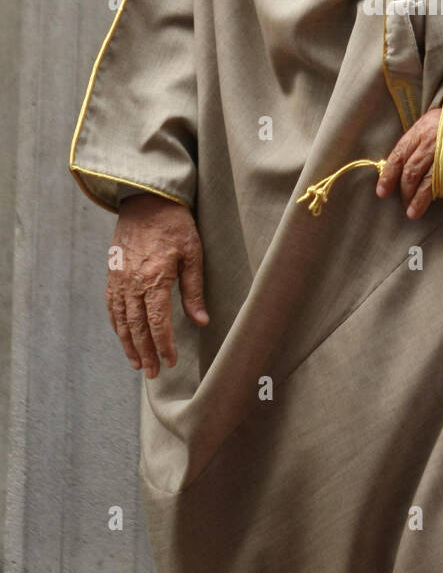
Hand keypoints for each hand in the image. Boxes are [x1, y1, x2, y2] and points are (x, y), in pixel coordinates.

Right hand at [106, 193, 207, 378]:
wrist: (146, 199)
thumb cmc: (175, 224)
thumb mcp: (193, 253)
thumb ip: (194, 289)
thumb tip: (201, 321)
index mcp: (155, 278)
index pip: (158, 322)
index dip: (163, 345)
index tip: (170, 362)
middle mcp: (133, 282)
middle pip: (136, 327)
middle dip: (145, 353)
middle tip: (153, 373)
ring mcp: (119, 278)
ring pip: (121, 320)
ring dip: (128, 344)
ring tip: (137, 364)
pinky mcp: (113, 273)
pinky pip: (111, 306)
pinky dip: (116, 325)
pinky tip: (123, 337)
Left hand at [376, 107, 441, 219]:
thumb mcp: (431, 124)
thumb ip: (417, 143)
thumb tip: (400, 167)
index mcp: (421, 131)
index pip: (398, 156)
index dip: (388, 176)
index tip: (382, 192)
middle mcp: (433, 142)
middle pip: (411, 172)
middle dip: (404, 191)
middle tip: (403, 204)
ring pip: (428, 182)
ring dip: (418, 200)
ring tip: (413, 212)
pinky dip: (438, 193)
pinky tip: (435, 199)